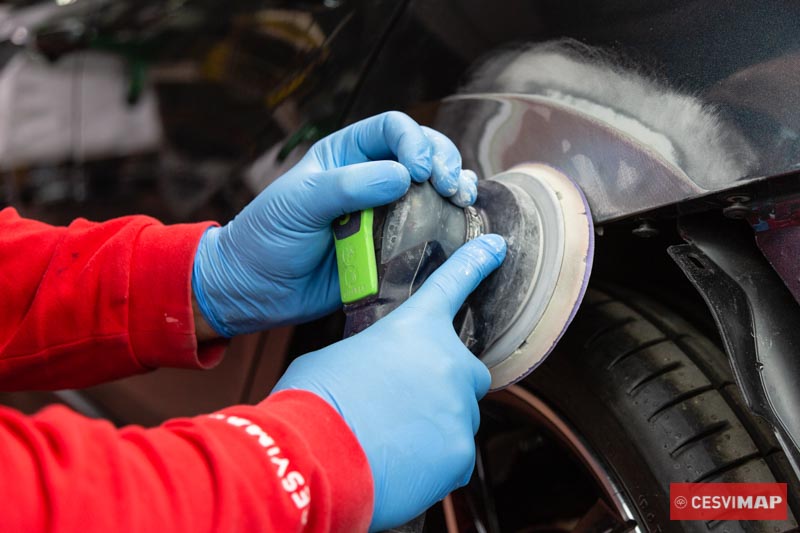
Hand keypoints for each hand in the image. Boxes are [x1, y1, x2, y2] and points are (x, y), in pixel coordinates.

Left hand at [192, 111, 479, 336]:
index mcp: (347, 155)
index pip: (391, 129)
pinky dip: (451, 225)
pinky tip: (461, 224)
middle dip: (443, 161)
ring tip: (461, 199)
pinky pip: (430, 232)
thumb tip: (403, 176)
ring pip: (434, 190)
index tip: (419, 170)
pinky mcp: (393, 248)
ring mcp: (386, 214)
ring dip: (456, 188)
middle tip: (449, 185)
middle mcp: (372, 178)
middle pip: (424, 153)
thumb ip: (348, 186)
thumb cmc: (268, 237)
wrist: (256, 290)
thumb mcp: (299, 203)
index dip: (413, 141)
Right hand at [271, 234, 506, 531]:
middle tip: (406, 405)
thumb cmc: (314, 404)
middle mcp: (448, 362)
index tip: (495, 249)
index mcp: (415, 327)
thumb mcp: (337, 357)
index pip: (452, 284)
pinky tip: (396, 466)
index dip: (475, 264)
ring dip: (433, 429)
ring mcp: (458, 410)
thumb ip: (374, 356)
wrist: (311, 458)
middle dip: (445, 386)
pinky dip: (431, 465)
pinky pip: (453, 460)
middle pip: (466, 372)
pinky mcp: (460, 455)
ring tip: (388, 441)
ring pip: (457, 420)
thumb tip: (376, 375)